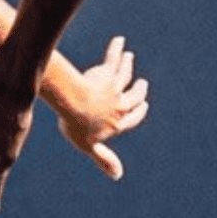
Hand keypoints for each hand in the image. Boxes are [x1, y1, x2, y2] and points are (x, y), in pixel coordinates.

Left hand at [51, 36, 149, 181]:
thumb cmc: (78, 125)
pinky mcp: (105, 73)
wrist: (73, 103)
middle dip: (138, 90)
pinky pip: (112, 59)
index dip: (138, 111)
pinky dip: (116, 49)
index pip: (132, 117)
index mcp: (118, 122)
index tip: (143, 105)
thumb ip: (104, 159)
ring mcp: (113, 88)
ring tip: (129, 58)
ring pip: (124, 75)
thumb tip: (118, 177)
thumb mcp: (89, 146)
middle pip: (132, 95)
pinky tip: (118, 40)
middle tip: (142, 84)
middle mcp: (119, 104)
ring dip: (127, 66)